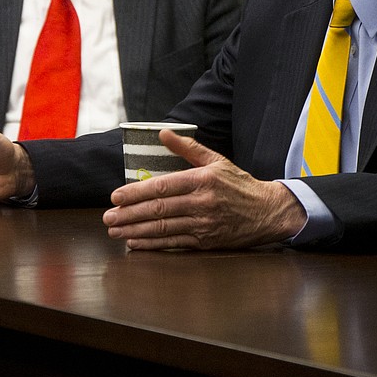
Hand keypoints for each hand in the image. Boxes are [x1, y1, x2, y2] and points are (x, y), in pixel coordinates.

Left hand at [102, 130, 306, 249]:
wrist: (267, 212)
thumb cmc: (239, 184)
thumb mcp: (216, 160)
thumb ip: (187, 147)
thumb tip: (162, 132)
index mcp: (202, 180)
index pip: (163, 187)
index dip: (137, 193)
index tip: (116, 196)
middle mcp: (202, 203)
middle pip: (159, 210)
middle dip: (129, 214)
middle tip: (108, 217)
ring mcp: (203, 225)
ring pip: (163, 229)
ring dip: (135, 231)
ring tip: (115, 231)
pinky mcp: (206, 242)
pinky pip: (174, 244)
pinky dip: (152, 245)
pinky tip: (135, 243)